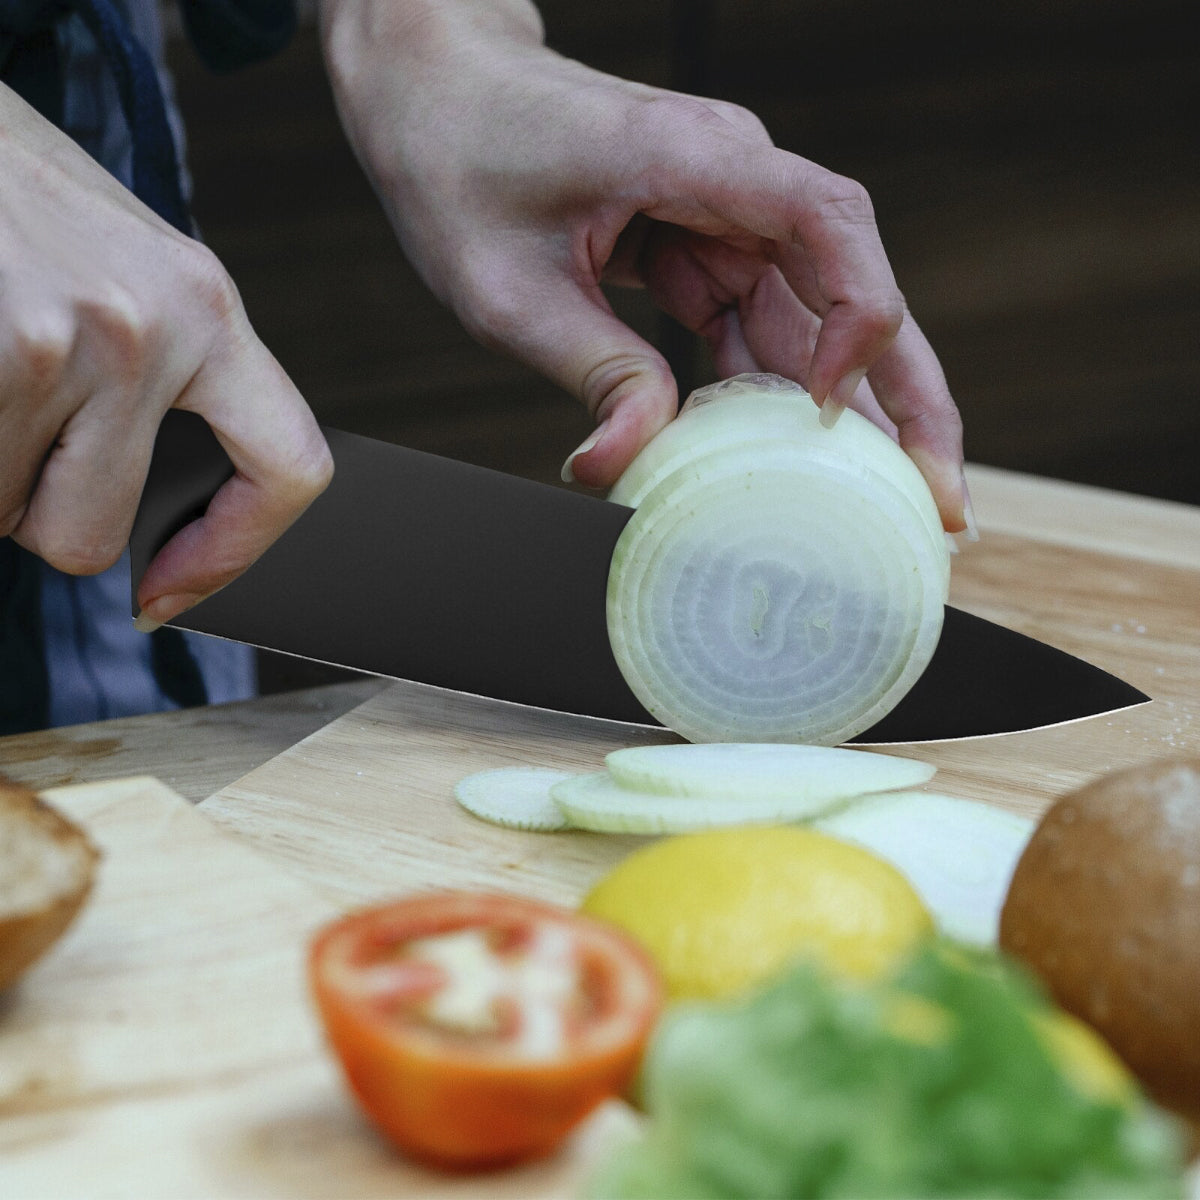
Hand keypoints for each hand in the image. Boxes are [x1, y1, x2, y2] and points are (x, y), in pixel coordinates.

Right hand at [0, 84, 332, 627]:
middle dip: (34, 516)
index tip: (171, 587)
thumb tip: (164, 515)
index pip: (289, 468)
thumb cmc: (16, 199)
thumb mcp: (128, 273)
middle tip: (14, 441)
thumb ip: (167, 379)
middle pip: (91, 535)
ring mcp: (66, 338)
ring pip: (6, 510)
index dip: (235, 553)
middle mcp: (153, 328)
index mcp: (209, 311)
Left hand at [319, 0, 967, 531]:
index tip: (827, 406)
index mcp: (698, 160)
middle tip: (941, 498)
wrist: (436, 98)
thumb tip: (625, 467)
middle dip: (902, 397)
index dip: (858, 315)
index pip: (829, 222)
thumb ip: (589, 370)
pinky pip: (759, 328)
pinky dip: (776, 396)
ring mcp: (725, 217)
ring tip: (886, 508)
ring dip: (850, 413)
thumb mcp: (509, 287)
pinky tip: (793, 464)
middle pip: (854, 285)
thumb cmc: (461, 162)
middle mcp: (735, 183)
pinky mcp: (701, 249)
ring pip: (816, 320)